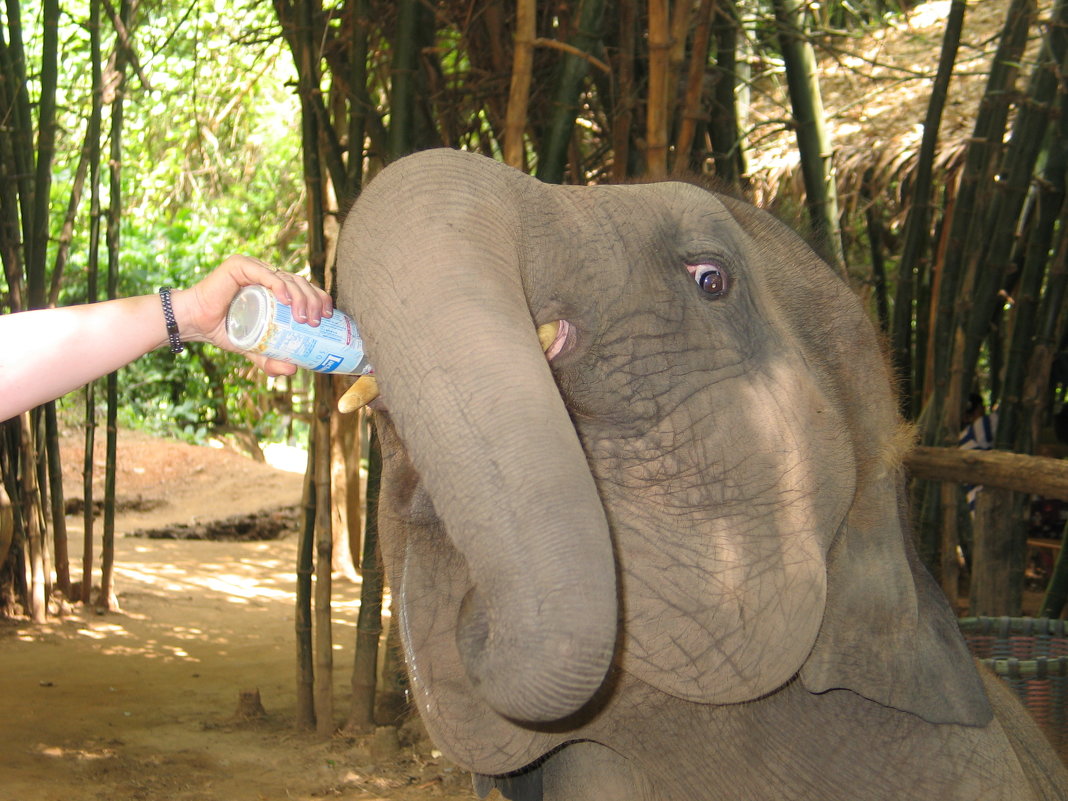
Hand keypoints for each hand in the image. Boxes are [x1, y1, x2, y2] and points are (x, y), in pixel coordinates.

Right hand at [171, 255, 333, 375]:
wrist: (195, 324)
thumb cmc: (224, 330)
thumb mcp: (254, 348)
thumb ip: (270, 359)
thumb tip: (293, 370)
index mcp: (274, 287)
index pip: (304, 288)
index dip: (320, 298)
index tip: (328, 316)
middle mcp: (267, 274)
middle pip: (300, 283)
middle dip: (313, 300)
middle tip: (316, 321)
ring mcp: (254, 267)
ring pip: (287, 278)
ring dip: (300, 296)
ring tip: (304, 317)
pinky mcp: (239, 266)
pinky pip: (265, 274)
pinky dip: (279, 284)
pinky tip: (286, 299)